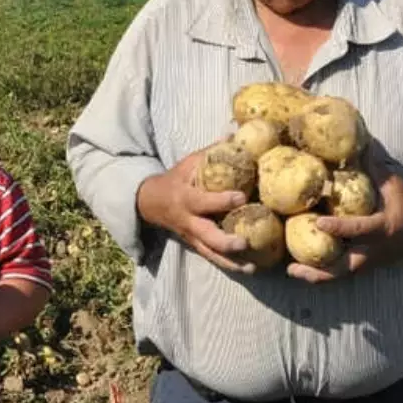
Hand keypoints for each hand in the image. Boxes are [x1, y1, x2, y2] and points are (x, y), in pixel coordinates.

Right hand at [136, 144, 254, 274]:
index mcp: (186, 198)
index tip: (242, 196)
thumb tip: (236, 132)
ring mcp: (191, 236)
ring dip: (231, 261)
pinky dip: (230, 265)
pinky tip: (248, 269)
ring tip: (252, 267)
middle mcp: (188, 221)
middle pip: (206, 235)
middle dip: (225, 241)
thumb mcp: (189, 163)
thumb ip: (212, 152)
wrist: (151, 202)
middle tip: (245, 242)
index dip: (222, 200)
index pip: (204, 201)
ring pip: (210, 252)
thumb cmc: (176, 179)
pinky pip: (212, 258)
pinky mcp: (196, 245)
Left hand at [286, 151, 402, 283]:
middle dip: (320, 269)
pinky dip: (323, 273)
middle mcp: (374, 250)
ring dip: (316, 275)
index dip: (340, 228)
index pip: (360, 229)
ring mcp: (369, 261)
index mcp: (383, 228)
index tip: (318, 223)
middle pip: (346, 266)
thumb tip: (359, 143)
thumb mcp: (396, 186)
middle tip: (292, 266)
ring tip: (290, 270)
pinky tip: (301, 268)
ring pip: (341, 275)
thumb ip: (376, 168)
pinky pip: (342, 273)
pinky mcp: (365, 266)